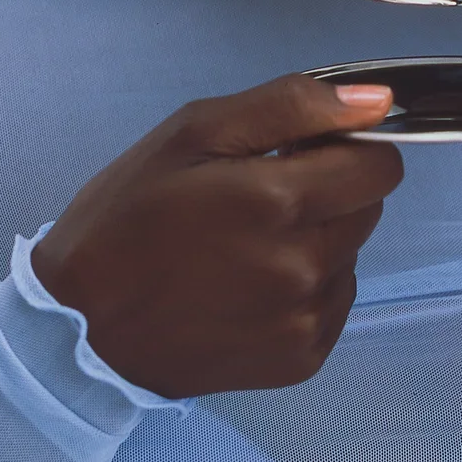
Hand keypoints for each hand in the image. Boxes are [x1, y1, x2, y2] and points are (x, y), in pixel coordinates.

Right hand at [30, 75, 403, 397]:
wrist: (81, 327)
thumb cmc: (126, 217)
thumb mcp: (193, 132)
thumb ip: (292, 106)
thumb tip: (376, 102)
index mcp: (280, 201)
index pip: (380, 165)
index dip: (342, 147)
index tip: (296, 152)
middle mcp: (305, 266)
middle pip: (369, 207)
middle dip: (329, 190)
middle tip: (258, 195)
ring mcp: (306, 319)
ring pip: (351, 254)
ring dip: (317, 239)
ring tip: (245, 243)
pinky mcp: (302, 360)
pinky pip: (334, 303)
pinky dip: (305, 288)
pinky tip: (249, 284)